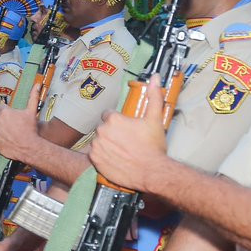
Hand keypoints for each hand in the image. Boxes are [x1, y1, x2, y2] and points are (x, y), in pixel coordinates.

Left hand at [0, 83, 41, 160]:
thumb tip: (37, 85)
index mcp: (5, 111)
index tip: (12, 118)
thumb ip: (33, 97)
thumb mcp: (32, 112)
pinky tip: (5, 137)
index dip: (8, 113)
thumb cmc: (30, 130)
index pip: (2, 108)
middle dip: (3, 120)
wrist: (28, 148)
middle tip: (12, 126)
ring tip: (9, 132)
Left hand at [87, 74, 167, 192]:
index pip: (109, 115)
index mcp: (113, 120)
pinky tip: (114, 158)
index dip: (118, 121)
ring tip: (121, 150)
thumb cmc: (153, 147)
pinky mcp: (94, 160)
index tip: (126, 128)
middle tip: (126, 141)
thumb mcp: (155, 119)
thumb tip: (155, 77)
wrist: (152, 172)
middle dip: (112, 132)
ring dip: (106, 143)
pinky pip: (94, 154)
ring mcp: (96, 146)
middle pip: (103, 128)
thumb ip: (154, 96)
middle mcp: (101, 131)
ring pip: (98, 141)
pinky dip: (102, 155)